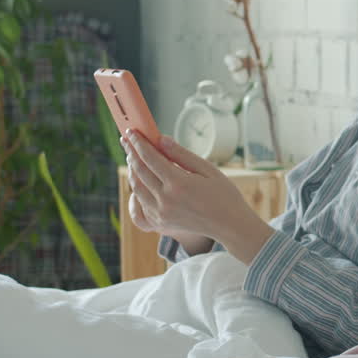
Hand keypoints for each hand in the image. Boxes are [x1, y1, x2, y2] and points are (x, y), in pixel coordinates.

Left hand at [121, 129, 272, 261]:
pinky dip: (135, 192)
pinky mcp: (160, 224)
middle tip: (127, 141)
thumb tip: (161, 139)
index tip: (132, 132)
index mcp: (178, 184)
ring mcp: (161, 214)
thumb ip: (182, 154)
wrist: (230, 225)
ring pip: (136, 188)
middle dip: (131, 153)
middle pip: (139, 171)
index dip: (139, 143)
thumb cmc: (223, 194)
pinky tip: (137, 182)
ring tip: (132, 157)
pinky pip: (139, 206)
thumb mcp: (207, 169)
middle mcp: (166, 200)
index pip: (150, 158)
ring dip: (131, 170)